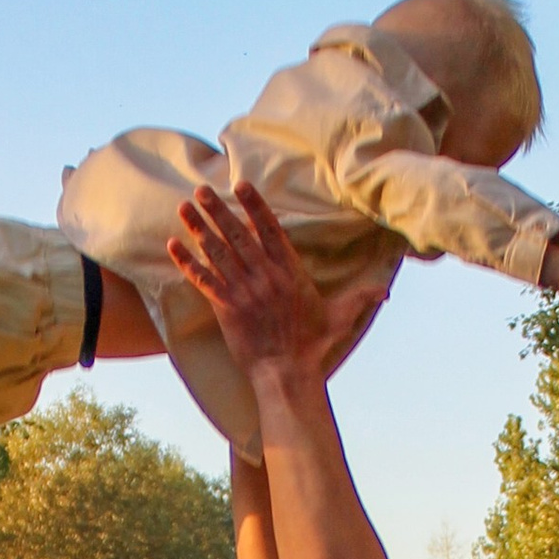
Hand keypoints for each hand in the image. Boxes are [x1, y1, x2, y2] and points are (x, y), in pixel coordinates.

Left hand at [167, 184, 383, 384]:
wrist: (288, 374)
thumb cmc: (314, 347)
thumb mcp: (341, 318)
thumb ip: (360, 298)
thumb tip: (385, 291)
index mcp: (290, 272)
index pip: (271, 230)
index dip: (255, 206)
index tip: (241, 185)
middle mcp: (266, 276)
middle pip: (239, 235)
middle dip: (219, 209)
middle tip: (202, 188)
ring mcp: (245, 291)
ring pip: (218, 253)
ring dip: (199, 228)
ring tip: (184, 206)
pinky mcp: (227, 308)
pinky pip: (204, 280)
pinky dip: (187, 262)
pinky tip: (173, 245)